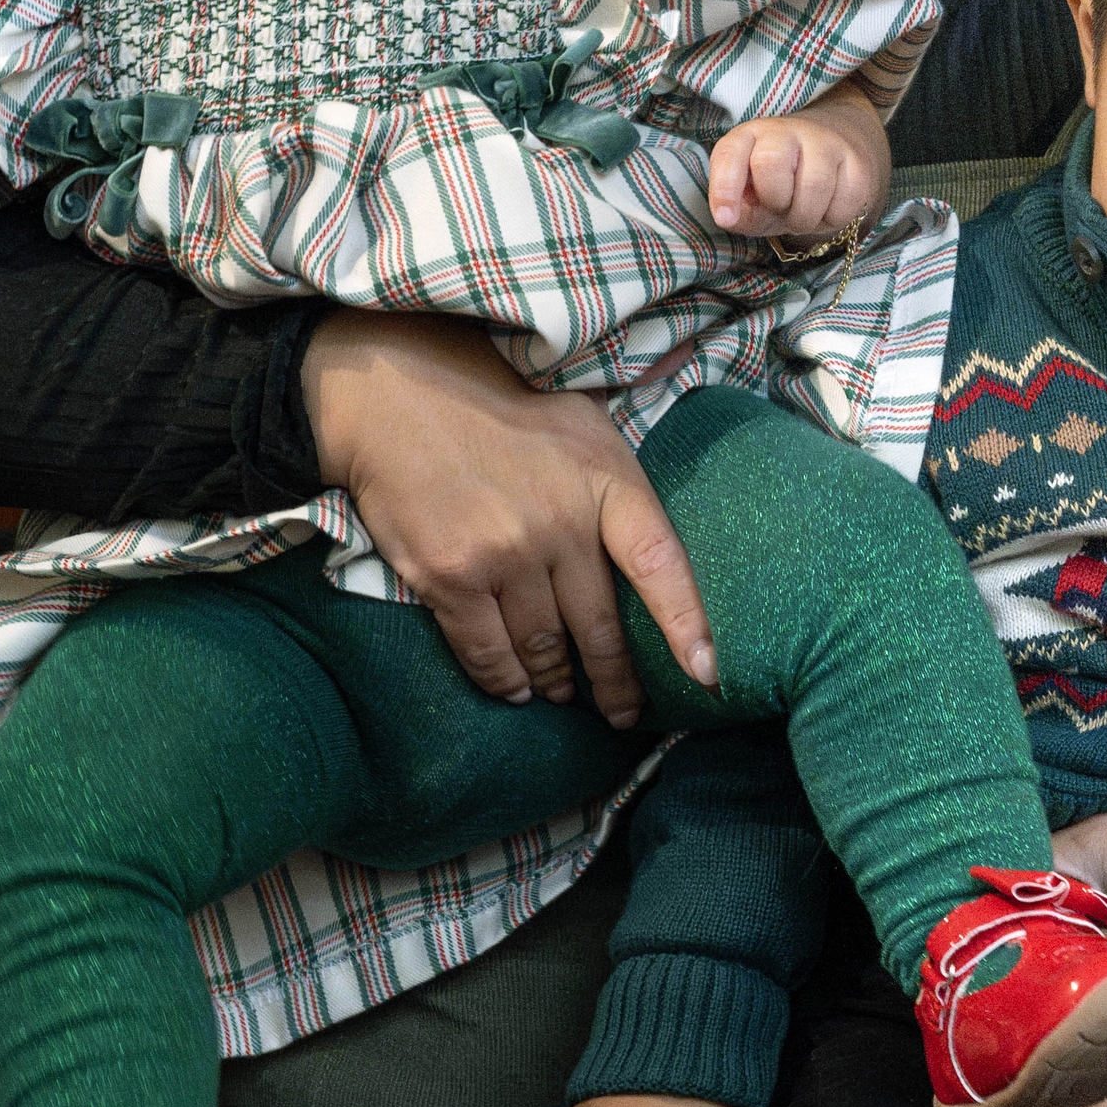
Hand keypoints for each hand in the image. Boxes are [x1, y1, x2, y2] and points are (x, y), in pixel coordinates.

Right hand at [305, 312, 713, 714]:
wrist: (400, 395)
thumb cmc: (503, 412)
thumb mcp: (585, 425)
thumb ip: (620, 484)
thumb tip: (665, 499)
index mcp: (607, 481)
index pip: (662, 565)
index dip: (688, 625)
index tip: (707, 674)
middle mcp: (562, 523)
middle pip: (601, 627)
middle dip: (616, 681)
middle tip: (625, 711)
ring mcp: (505, 554)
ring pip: (544, 647)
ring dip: (557, 680)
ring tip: (563, 692)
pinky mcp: (450, 578)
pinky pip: (487, 652)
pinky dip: (504, 680)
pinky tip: (515, 689)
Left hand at [709, 91, 886, 239]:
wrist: (830, 160)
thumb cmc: (779, 186)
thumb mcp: (750, 200)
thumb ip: (736, 211)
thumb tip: (728, 217)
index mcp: (750, 136)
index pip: (731, 153)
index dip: (725, 188)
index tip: (725, 218)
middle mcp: (786, 131)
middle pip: (771, 164)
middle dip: (774, 201)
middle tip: (780, 208)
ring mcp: (826, 142)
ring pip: (814, 185)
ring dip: (804, 218)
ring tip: (802, 215)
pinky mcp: (857, 162)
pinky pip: (845, 202)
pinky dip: (832, 219)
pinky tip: (826, 209)